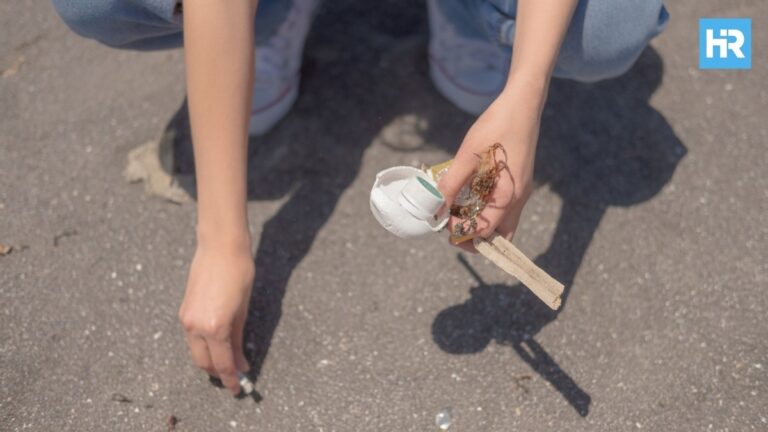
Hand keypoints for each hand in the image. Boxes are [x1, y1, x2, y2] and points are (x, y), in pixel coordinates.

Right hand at [179, 243, 253, 393]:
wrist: (220, 247)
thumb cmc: (239, 274)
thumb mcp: (243, 310)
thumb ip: (238, 339)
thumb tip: (240, 362)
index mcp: (215, 328)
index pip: (222, 364)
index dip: (231, 379)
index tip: (238, 389)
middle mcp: (196, 327)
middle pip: (204, 362)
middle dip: (218, 373)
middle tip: (234, 376)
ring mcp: (187, 319)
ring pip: (196, 351)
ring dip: (209, 359)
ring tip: (227, 361)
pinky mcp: (184, 311)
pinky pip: (192, 338)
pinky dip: (203, 345)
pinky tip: (217, 344)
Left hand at [438, 80, 544, 251]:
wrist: (522, 104)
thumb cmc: (497, 126)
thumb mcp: (468, 155)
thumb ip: (452, 184)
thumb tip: (436, 207)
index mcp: (509, 196)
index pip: (485, 232)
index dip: (462, 232)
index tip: (444, 221)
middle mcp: (519, 199)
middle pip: (499, 236)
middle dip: (474, 237)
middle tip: (452, 226)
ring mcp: (521, 191)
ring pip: (502, 223)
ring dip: (480, 223)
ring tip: (457, 210)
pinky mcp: (518, 182)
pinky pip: (503, 207)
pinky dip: (486, 209)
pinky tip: (469, 193)